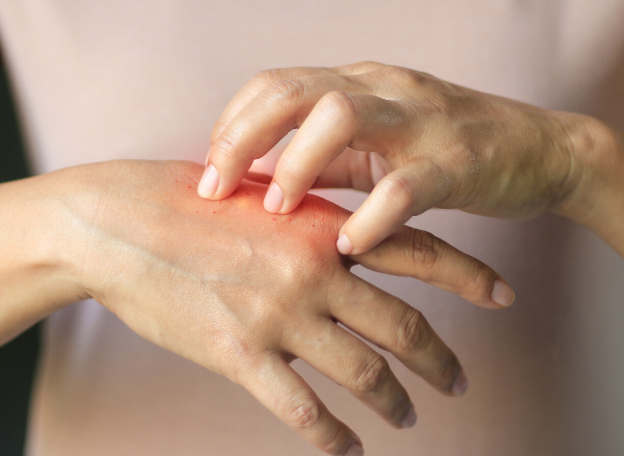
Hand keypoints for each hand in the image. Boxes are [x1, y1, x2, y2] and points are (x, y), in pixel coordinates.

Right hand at [60, 160, 506, 454]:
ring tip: (407, 418)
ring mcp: (281, 317)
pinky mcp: (240, 355)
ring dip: (394, 402)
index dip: (470, 276)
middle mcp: (316, 272)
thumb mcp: (263, 192)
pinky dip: (333, 436)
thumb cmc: (188, 198)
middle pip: (404, 327)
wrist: (118, 222)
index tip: (506, 296)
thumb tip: (348, 241)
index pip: (419, 251)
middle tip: (460, 383)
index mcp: (325, 225)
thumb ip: (312, 218)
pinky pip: (302, 410)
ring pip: (364, 374)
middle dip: (441, 361)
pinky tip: (347, 449)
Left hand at [200, 62, 584, 262]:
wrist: (543, 149)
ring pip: (341, 117)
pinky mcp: (458, 161)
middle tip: (215, 189)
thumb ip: (325, 160)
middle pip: (293, 90)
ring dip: (297, 164)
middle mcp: (384, 89)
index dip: (231, 124)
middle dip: (242, 138)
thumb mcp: (378, 147)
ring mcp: (421, 121)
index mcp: (359, 83)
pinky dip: (371, 217)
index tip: (208, 171)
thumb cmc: (449, 151)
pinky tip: (348, 246)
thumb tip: (261, 185)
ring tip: (278, 211)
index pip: (275, 84)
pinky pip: (405, 185)